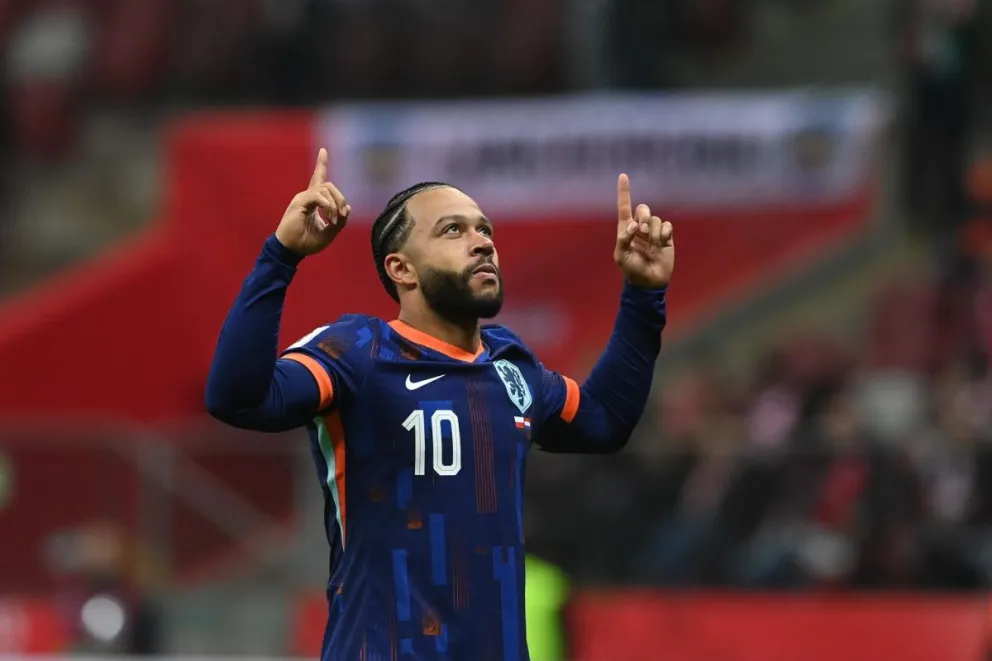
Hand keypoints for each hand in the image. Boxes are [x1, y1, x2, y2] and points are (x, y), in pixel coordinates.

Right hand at [275, 148, 350, 255]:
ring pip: (326, 188)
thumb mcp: (329, 233)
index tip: (323, 150)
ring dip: (335, 204)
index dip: (321, 164)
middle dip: (340, 198)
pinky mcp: (299, 202)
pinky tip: (328, 216)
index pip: (318, 179)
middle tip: (341, 216)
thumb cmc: (306, 242)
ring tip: (333, 220)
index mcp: (313, 201)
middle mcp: (307, 196)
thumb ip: (340, 221)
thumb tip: (348, 207)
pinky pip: (318, 196)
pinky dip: (327, 205)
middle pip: (328, 184)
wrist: (291, 250)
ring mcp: (302, 198)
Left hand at [613, 173, 673, 288]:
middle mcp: (640, 227)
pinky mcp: (666, 236)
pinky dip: (665, 233)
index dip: (624, 192)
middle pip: (643, 208)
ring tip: (652, 245)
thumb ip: (623, 239)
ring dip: (654, 232)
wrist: (649, 282)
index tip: (623, 176)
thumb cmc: (632, 270)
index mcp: (626, 229)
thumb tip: (633, 225)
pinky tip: (662, 243)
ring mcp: (653, 231)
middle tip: (642, 233)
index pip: (624, 207)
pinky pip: (667, 225)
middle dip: (643, 218)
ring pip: (656, 218)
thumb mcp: (621, 256)